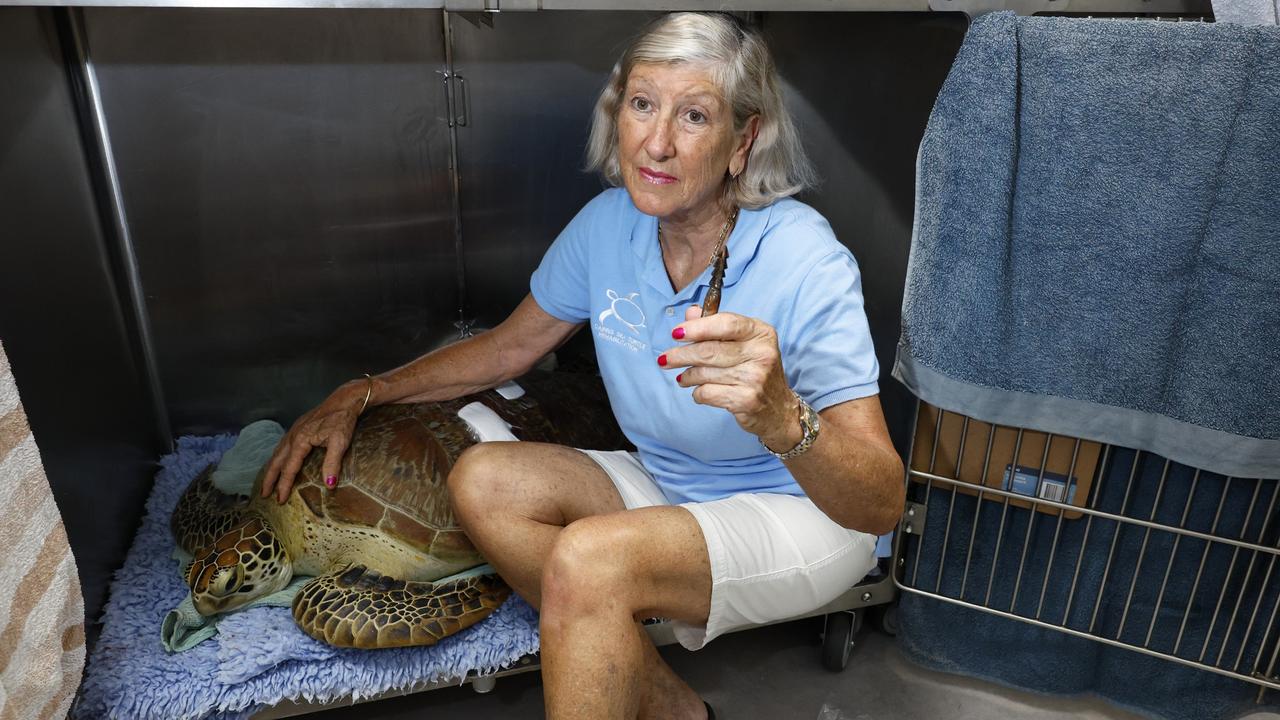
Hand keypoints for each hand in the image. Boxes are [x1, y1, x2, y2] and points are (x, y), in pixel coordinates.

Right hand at [260, 380, 365, 503]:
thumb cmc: (343, 420)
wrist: (345, 399)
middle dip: (269, 479)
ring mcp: (294, 430)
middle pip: (276, 461)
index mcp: (300, 441)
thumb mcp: (340, 442)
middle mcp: (293, 435)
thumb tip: (329, 485)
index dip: (284, 485)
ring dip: (271, 468)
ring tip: (267, 481)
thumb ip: (332, 463)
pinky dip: (277, 457)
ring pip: (277, 452)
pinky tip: (280, 460)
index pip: (289, 468)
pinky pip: (283, 445)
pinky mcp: (299, 426)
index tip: (280, 500)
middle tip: (264, 494)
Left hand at [661, 307, 800, 451]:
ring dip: (688, 376)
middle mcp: (762, 353)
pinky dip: (698, 393)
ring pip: (705, 373)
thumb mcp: (742, 343)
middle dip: (681, 355)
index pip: (726, 323)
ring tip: (683, 377)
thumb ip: (716, 325)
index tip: (676, 333)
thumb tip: (691, 313)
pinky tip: (700, 391)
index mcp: (761, 333)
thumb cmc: (755, 370)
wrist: (777, 409)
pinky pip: (708, 393)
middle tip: (665, 359)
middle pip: (710, 350)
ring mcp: (756, 378)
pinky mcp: (747, 400)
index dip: (697, 328)